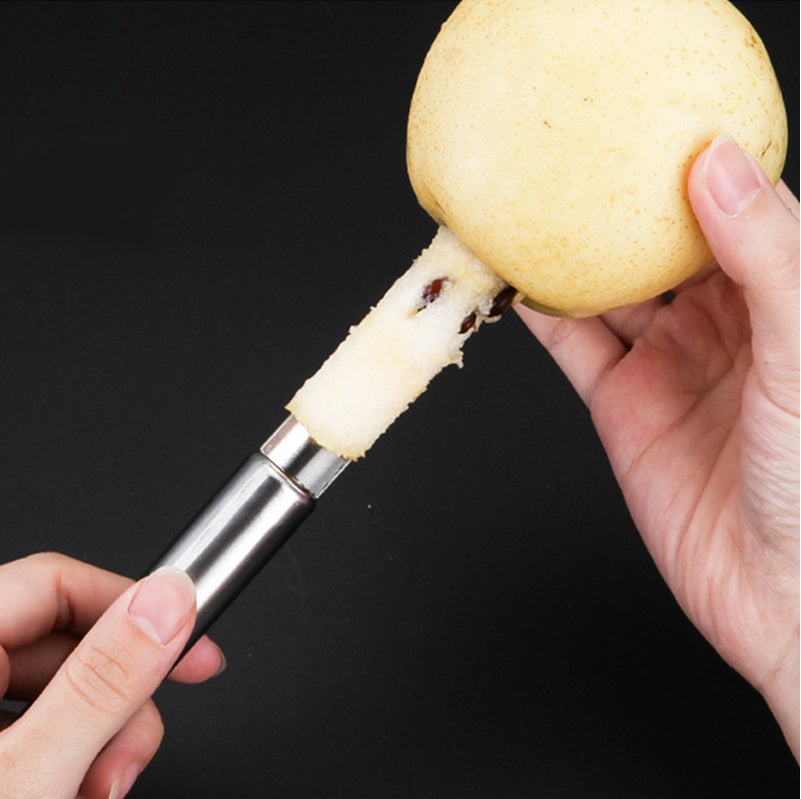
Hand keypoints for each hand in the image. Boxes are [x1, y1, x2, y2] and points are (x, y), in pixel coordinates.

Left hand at [0, 552, 224, 797]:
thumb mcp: (29, 773)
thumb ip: (102, 683)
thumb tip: (169, 599)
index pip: (58, 580)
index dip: (134, 606)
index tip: (191, 643)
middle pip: (67, 645)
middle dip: (118, 705)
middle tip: (129, 757)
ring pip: (60, 692)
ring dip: (98, 741)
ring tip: (93, 793)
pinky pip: (37, 726)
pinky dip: (66, 758)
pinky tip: (68, 791)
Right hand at [515, 135, 798, 755]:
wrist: (784, 596)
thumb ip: (768, 256)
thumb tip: (719, 164)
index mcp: (781, 298)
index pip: (731, 213)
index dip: (691, 170)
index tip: (648, 126)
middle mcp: (722, 325)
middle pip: (657, 248)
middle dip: (616, 210)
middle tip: (572, 162)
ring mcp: (667, 363)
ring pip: (607, 293)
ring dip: (567, 256)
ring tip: (526, 210)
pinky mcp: (622, 405)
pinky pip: (574, 345)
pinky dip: (542, 315)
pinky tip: (516, 282)